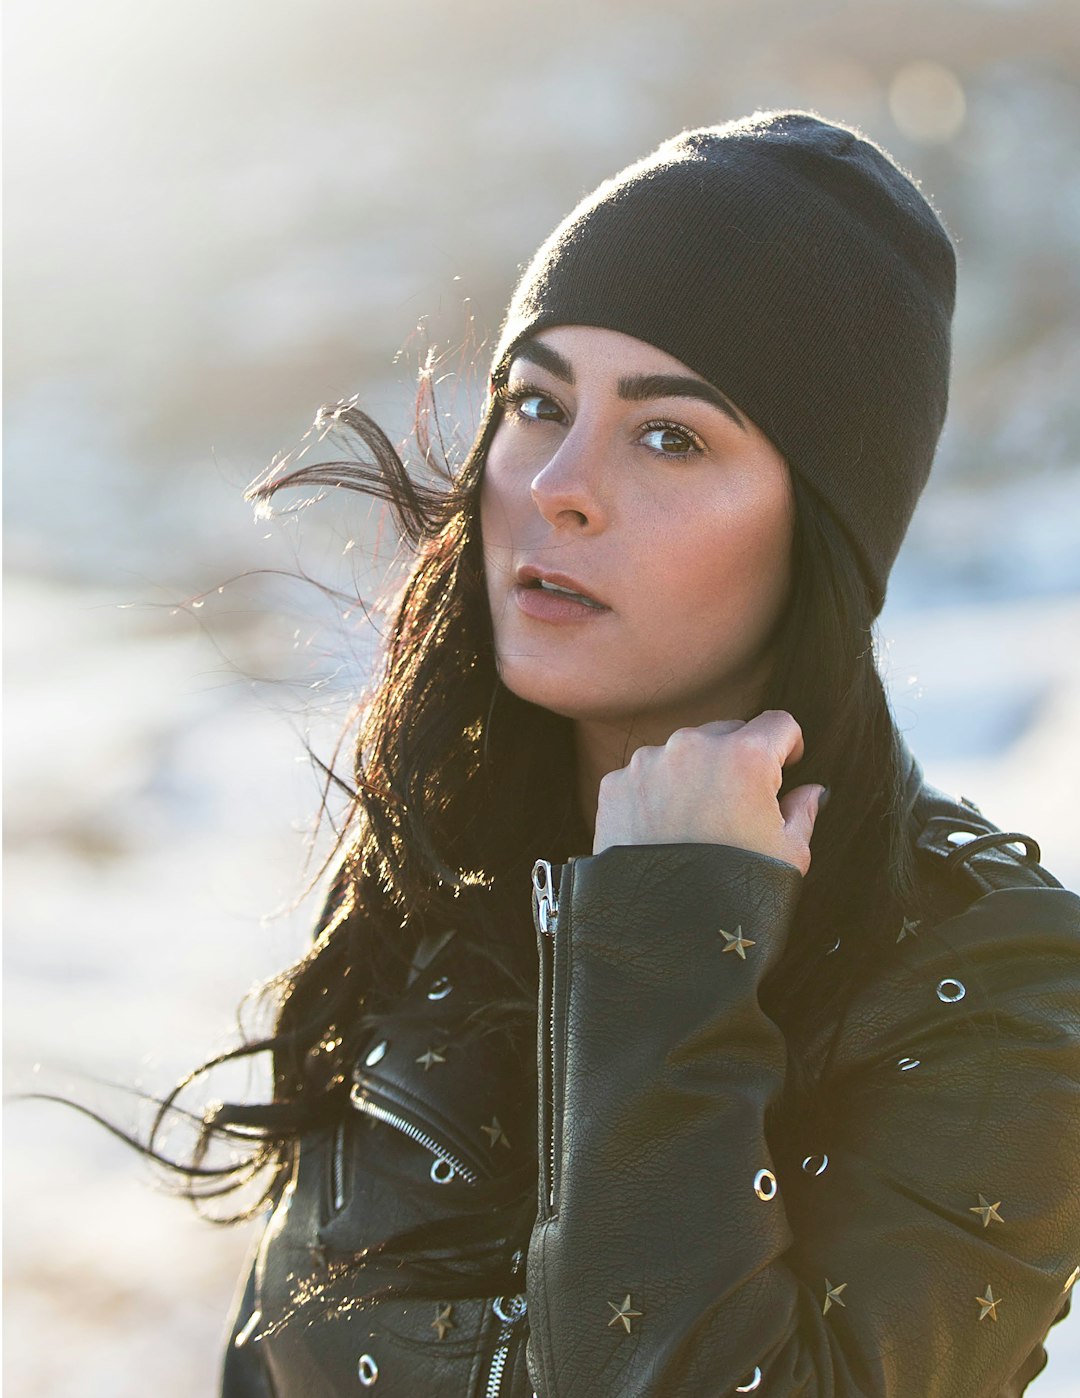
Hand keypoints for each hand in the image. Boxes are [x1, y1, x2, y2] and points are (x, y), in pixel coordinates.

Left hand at [591, 710, 826, 875]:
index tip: (786, 766)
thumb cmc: (739, 895)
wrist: (667, 935)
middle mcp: (693, 746)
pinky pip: (645, 777)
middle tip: (738, 805)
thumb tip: (812, 791)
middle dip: (738, 759)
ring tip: (696, 825)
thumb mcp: (789, 855)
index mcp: (745, 756)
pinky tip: (663, 833)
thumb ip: (802, 812)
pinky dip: (656, 795)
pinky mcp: (615, 785)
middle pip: (727, 733)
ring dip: (694, 775)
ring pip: (683, 753)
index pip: (778, 724)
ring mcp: (647, 764)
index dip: (788, 746)